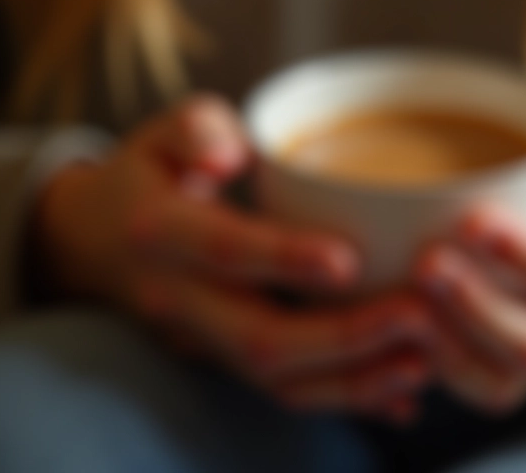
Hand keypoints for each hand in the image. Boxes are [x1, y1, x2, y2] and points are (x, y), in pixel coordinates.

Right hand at [37, 95, 431, 420]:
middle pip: (260, 340)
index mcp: (161, 234)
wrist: (100, 244)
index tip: (348, 261)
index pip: (223, 250)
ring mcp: (204, 341)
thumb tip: (228, 152)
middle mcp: (180, 300)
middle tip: (417, 315)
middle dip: (343, 338)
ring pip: (279, 382)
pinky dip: (348, 399)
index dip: (283, 258)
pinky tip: (403, 395)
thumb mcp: (158, 134)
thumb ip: (193, 126)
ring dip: (356, 381)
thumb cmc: (149, 176)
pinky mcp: (228, 362)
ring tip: (425, 361)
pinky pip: (288, 393)